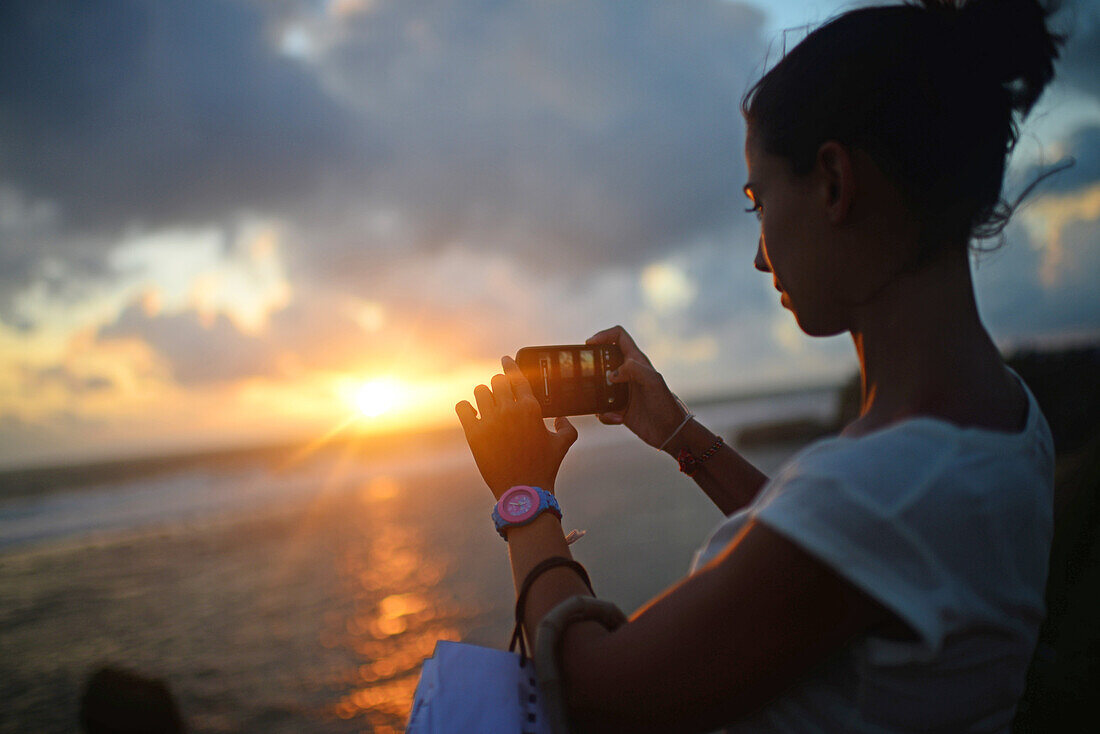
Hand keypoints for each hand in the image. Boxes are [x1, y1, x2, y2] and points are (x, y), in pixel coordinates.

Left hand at [456, 356, 578, 498]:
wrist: (524, 491)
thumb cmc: (545, 468)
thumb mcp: (562, 445)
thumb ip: (567, 427)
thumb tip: (562, 419)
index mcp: (530, 408)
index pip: (517, 376)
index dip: (510, 365)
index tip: (505, 360)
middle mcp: (509, 410)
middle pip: (497, 382)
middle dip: (499, 386)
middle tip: (499, 395)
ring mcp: (490, 421)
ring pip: (480, 391)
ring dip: (484, 396)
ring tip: (486, 405)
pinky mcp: (474, 434)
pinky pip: (462, 408)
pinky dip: (465, 408)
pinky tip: (470, 413)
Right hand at [586, 326, 687, 448]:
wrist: (671, 432)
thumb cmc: (666, 405)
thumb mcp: (653, 381)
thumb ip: (633, 369)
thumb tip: (611, 374)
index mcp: (636, 361)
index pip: (619, 337)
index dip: (603, 335)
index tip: (589, 343)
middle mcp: (628, 374)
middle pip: (604, 359)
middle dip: (593, 366)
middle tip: (586, 375)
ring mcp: (623, 391)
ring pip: (599, 385)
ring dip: (596, 394)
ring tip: (602, 403)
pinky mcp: (620, 409)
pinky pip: (603, 408)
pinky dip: (605, 414)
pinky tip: (617, 418)